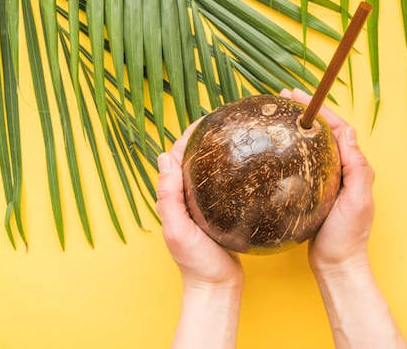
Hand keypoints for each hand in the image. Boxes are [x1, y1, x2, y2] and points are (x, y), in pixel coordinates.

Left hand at [156, 118, 243, 290]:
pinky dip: (227, 172)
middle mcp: (185, 200)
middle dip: (202, 139)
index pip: (176, 158)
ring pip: (207, 171)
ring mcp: (202, 206)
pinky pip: (221, 186)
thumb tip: (163, 158)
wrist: (217, 287)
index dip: (187, 136)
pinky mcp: (218, 214)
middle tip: (222, 122)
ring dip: (214, 153)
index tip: (205, 120)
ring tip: (232, 136)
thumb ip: (169, 197)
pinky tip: (243, 167)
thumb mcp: (178, 229)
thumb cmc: (197, 263)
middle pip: (191, 160)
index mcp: (172, 200)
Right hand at [280, 89, 374, 276]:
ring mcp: (328, 179)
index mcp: (354, 167)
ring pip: (312, 146)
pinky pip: (304, 163)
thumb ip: (357, 167)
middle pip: (323, 132)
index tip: (298, 96)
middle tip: (283, 99)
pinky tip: (276, 149)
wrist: (336, 264)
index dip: (319, 110)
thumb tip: (350, 131)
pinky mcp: (315, 190)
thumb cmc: (347, 236)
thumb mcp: (356, 200)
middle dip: (305, 113)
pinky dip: (292, 150)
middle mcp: (343, 169)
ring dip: (297, 129)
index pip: (337, 128)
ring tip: (277, 116)